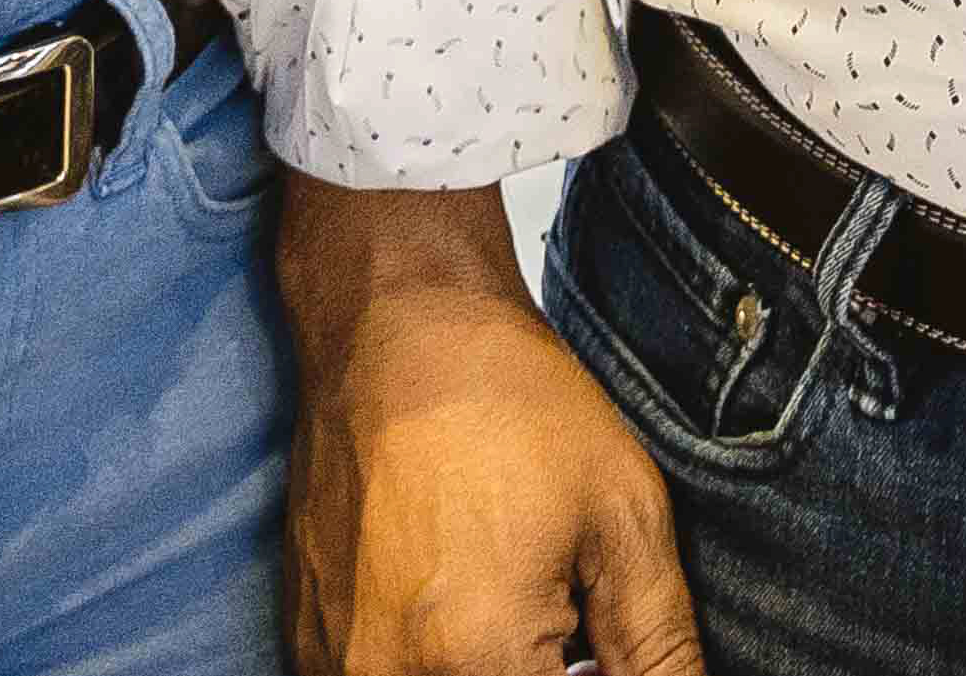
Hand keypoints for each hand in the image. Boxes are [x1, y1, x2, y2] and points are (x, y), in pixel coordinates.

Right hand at [282, 179, 703, 675]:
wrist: (395, 325)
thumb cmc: (512, 403)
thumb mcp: (624, 517)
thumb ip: (658, 648)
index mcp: (477, 659)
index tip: (604, 651)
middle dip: (543, 673)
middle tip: (569, 625)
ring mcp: (333, 666)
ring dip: (488, 670)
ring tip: (520, 602)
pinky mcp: (307, 645)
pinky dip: (435, 665)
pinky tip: (467, 601)